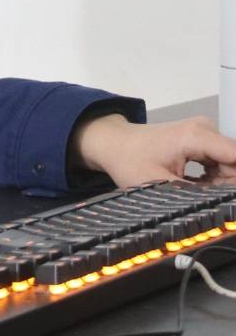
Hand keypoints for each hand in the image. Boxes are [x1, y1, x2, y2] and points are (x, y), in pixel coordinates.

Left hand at [73, 113, 235, 186]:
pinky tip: (196, 187)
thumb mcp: (159, 184)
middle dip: (226, 187)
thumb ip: (195, 196)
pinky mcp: (201, 140)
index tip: (224, 202)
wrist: (112, 143)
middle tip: (202, 199)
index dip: (234, 184)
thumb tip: (220, 207)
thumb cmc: (129, 161)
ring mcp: (204, 132)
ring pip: (229, 165)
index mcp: (196, 136)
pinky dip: (213, 179)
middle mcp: (205, 129)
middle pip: (234, 164)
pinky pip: (221, 162)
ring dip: (219, 185)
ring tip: (195, 193)